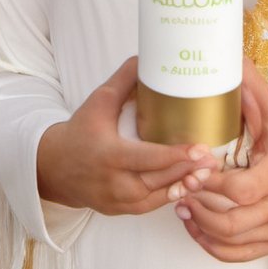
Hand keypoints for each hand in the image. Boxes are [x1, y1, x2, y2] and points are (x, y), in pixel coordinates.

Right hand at [37, 57, 217, 215]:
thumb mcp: (98, 101)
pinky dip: (169, 196)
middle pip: (157, 180)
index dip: (175, 156)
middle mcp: (114, 182)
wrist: (54, 168)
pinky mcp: (119, 211)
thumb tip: (146, 57)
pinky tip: (188, 185)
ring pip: (156, 197)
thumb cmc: (79, 131)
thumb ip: (123, 80)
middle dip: (187, 172)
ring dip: (183, 186)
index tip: (200, 150)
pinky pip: (149, 206)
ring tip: (206, 174)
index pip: (147, 158)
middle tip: (214, 161)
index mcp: (109, 155)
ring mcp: (117, 201)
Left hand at [174, 58, 267, 261]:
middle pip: (233, 222)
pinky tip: (197, 227)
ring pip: (233, 242)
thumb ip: (255, 90)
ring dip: (201, 226)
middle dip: (200, 207)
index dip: (212, 184)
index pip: (243, 190)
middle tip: (179, 189)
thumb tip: (233, 59)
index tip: (193, 170)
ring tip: (182, 206)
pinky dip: (213, 246)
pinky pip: (240, 255)